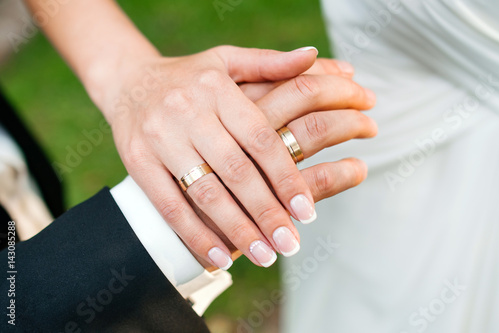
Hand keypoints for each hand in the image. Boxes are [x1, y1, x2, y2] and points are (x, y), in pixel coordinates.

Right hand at [107, 47, 374, 268]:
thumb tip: (313, 56)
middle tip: (290, 243)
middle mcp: (187, 111)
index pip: (259, 137)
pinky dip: (194, 233)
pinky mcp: (137, 161)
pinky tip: (217, 257)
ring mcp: (159, 138)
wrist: (128, 80)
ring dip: (235, 229)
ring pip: (204, 191)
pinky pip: (168, 204)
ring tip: (264, 255)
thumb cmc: (190, 77)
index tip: (306, 211)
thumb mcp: (227, 60)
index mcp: (216, 88)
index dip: (285, 177)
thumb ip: (271, 63)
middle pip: (234, 170)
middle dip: (265, 212)